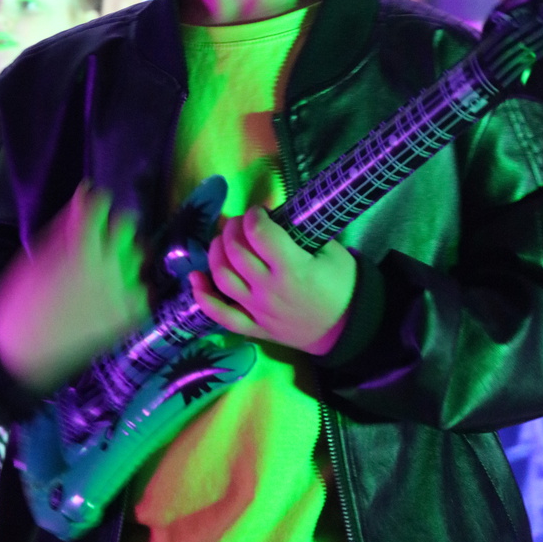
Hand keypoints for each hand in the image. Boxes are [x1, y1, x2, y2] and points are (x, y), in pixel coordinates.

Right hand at [0, 184, 148, 392]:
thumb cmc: (21, 298)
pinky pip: (143, 290)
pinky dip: (131, 289)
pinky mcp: (127, 315)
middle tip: (103, 236)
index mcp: (81, 246)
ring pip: (138, 256)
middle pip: (128, 225)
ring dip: (124, 256)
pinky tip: (114, 293)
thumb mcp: (38, 253)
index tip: (93, 205)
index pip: (103, 204)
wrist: (22, 348)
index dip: (97, 202)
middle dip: (115, 225)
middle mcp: (108, 265)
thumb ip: (68, 224)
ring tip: (106, 268)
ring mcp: (121, 291)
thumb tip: (86, 193)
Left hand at [189, 206, 356, 355]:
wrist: (348, 330)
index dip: (254, 215)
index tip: (258, 211)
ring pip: (222, 277)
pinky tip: (195, 278)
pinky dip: (202, 296)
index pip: (259, 233)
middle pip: (236, 251)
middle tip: (240, 222)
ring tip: (224, 240)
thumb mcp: (331, 251)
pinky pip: (220, 314)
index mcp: (293, 269)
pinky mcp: (253, 328)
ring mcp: (258, 311)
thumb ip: (302, 233)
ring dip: (216, 252)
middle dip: (233, 228)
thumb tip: (275, 215)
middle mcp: (269, 290)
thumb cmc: (342, 285)